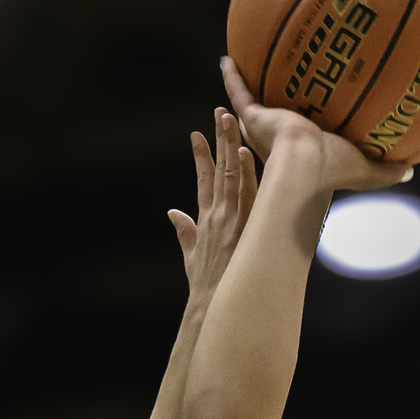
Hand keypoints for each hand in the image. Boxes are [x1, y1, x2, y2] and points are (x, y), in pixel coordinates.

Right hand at [168, 110, 255, 304]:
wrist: (212, 306)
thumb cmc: (205, 286)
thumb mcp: (190, 256)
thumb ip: (183, 232)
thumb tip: (172, 214)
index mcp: (204, 220)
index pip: (202, 181)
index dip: (200, 157)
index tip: (197, 135)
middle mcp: (216, 215)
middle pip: (216, 169)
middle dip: (217, 139)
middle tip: (219, 112)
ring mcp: (230, 219)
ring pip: (231, 174)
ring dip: (230, 145)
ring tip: (230, 119)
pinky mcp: (242, 227)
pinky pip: (247, 194)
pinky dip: (246, 172)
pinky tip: (245, 151)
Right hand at [219, 57, 412, 192]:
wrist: (304, 166)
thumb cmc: (333, 170)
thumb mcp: (365, 169)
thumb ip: (386, 170)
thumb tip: (412, 170)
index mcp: (304, 151)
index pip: (301, 137)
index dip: (302, 129)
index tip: (305, 118)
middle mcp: (280, 139)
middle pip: (273, 118)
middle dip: (268, 108)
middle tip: (268, 90)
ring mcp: (264, 127)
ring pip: (252, 104)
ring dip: (246, 89)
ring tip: (242, 68)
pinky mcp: (254, 117)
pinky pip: (239, 92)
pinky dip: (232, 77)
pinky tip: (226, 59)